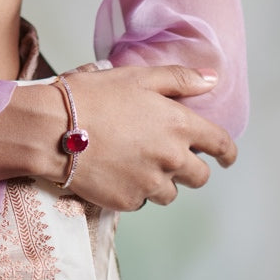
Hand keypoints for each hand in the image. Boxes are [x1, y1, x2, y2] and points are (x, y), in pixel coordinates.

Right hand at [0, 64, 237, 210]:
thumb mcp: (137, 77)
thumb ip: (180, 79)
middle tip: (165, 154)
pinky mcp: (128, 202)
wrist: (53, 128)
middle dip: (189, 167)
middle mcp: (172, 159)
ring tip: (133, 160)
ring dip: (160, 180)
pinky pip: (140, 200)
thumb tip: (213, 79)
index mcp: (179, 126)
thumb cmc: (93, 96)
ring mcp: (150, 185)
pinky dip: (133, 188)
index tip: (226, 157)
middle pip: (199, 176)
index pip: (220, 145)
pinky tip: (114, 170)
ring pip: (170, 192)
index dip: (227, 153)